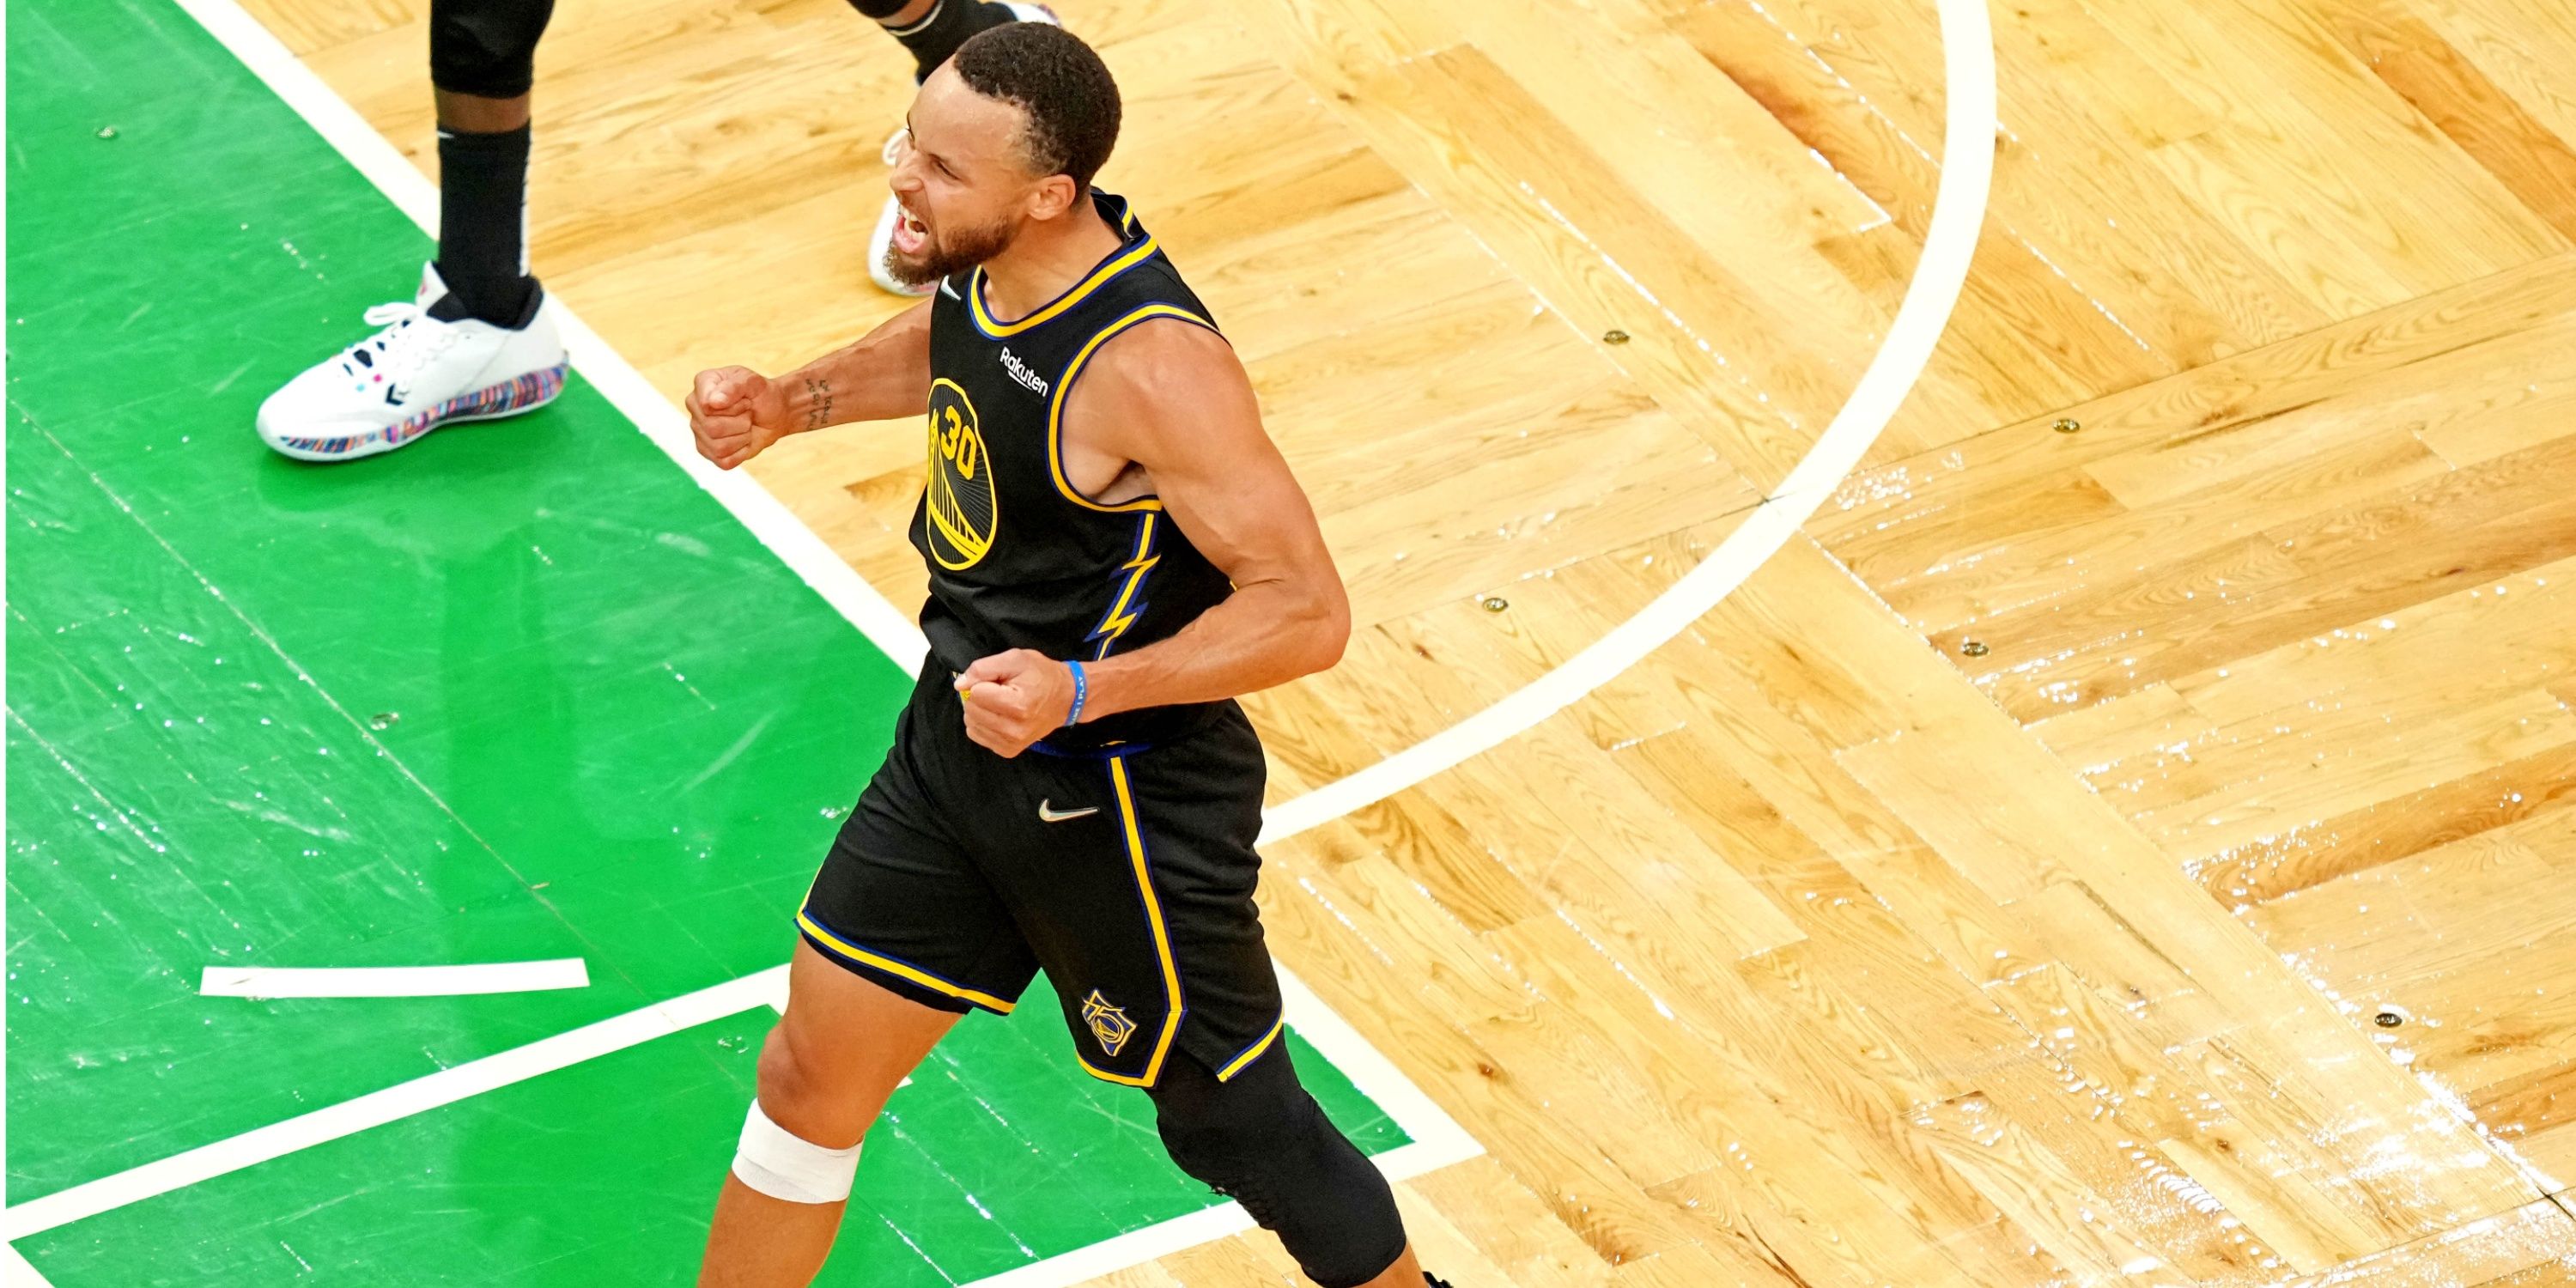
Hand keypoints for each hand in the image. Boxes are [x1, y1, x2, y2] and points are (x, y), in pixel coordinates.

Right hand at [685, 366, 788, 469]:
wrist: (775, 413)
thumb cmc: (761, 394)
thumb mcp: (753, 382)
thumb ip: (734, 386)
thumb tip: (713, 403)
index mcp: (702, 384)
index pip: (707, 405)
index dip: (734, 406)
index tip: (746, 400)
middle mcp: (695, 407)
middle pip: (712, 428)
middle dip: (741, 422)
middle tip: (748, 413)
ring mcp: (700, 431)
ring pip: (719, 447)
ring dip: (743, 437)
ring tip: (746, 425)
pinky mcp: (710, 452)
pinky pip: (725, 462)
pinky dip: (742, 453)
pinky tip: (744, 440)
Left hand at [954, 650, 1076, 756]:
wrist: (1067, 698)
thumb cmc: (1042, 675)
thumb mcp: (1015, 659)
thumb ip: (984, 668)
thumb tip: (959, 684)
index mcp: (1017, 705)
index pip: (975, 693)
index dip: (984, 681)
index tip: (1001, 681)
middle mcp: (1013, 729)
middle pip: (971, 710)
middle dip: (980, 696)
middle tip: (1002, 691)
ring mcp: (1011, 743)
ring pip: (971, 724)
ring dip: (981, 711)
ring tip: (1001, 704)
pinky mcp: (1008, 750)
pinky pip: (978, 735)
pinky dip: (983, 723)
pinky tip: (1000, 716)